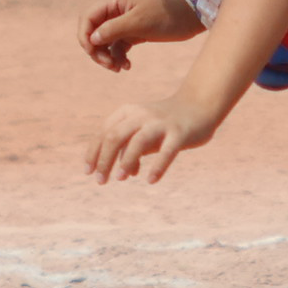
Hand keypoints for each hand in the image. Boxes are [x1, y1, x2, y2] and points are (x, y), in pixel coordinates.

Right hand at [76, 0, 200, 70]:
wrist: (193, 18)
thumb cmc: (167, 15)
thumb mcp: (139, 22)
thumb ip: (113, 29)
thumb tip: (91, 39)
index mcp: (114, 1)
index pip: (87, 18)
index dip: (84, 35)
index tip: (93, 52)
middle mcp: (115, 11)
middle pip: (92, 31)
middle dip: (95, 50)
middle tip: (108, 65)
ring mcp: (124, 23)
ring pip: (104, 42)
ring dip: (106, 57)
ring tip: (118, 68)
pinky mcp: (133, 33)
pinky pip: (117, 48)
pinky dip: (118, 58)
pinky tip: (127, 66)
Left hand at [85, 92, 218, 184]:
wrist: (199, 106)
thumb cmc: (166, 124)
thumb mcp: (144, 134)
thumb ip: (131, 150)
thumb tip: (123, 174)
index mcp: (129, 112)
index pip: (104, 132)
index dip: (93, 152)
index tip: (88, 172)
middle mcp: (142, 115)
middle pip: (114, 136)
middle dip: (104, 160)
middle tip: (100, 181)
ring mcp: (160, 123)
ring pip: (137, 142)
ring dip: (126, 162)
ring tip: (120, 178)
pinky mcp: (179, 132)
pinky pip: (167, 151)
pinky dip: (158, 166)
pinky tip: (150, 180)